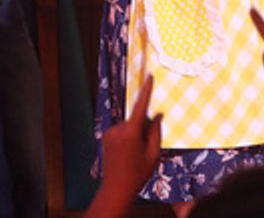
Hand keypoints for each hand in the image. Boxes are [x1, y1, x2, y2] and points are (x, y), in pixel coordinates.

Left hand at [96, 75, 161, 213]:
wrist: (116, 188)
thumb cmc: (138, 173)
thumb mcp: (153, 154)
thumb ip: (155, 132)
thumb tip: (157, 115)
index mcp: (131, 133)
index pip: (141, 107)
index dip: (146, 90)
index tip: (150, 76)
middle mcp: (118, 129)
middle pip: (137, 120)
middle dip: (144, 128)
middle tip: (145, 150)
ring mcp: (110, 132)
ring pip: (129, 126)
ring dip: (134, 134)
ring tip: (134, 154)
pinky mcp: (106, 135)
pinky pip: (121, 130)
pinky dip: (126, 137)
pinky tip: (126, 153)